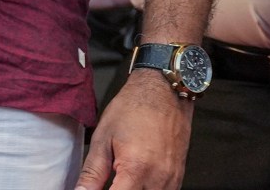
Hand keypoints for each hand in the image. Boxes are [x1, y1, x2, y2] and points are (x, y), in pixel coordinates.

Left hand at [74, 70, 193, 189]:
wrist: (165, 89)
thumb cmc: (135, 107)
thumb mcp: (103, 138)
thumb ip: (92, 174)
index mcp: (136, 169)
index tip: (95, 189)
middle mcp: (158, 178)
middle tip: (109, 179)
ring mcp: (171, 179)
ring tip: (121, 179)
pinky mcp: (178, 177)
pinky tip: (136, 180)